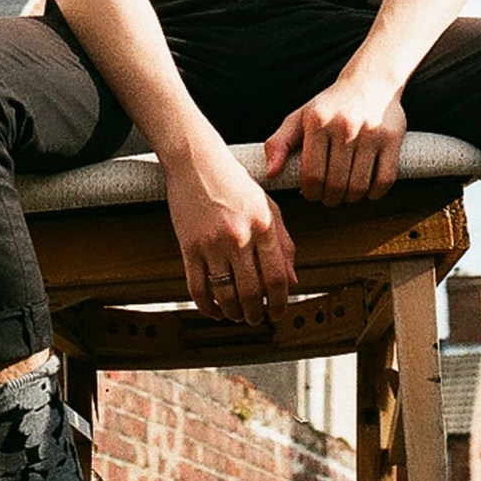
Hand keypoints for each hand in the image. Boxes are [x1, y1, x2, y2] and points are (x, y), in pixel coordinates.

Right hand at [165, 141, 297, 325]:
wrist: (196, 162)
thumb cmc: (236, 184)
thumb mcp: (268, 208)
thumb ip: (283, 244)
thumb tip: (292, 281)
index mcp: (264, 226)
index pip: (277, 277)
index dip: (280, 302)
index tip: (278, 313)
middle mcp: (239, 236)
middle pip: (251, 292)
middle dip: (256, 314)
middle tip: (257, 319)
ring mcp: (212, 243)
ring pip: (225, 295)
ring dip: (233, 314)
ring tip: (238, 315)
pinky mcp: (188, 247)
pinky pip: (197, 288)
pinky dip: (207, 307)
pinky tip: (215, 311)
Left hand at [264, 82, 406, 206]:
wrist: (370, 81)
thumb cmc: (330, 106)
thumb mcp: (299, 117)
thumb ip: (278, 143)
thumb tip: (270, 173)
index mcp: (318, 122)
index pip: (311, 175)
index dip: (310, 193)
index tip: (312, 193)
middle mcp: (344, 127)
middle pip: (335, 184)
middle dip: (330, 199)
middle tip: (329, 197)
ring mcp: (371, 133)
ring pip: (359, 186)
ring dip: (350, 199)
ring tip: (345, 194)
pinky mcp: (392, 139)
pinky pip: (384, 180)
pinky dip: (374, 194)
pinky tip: (367, 190)